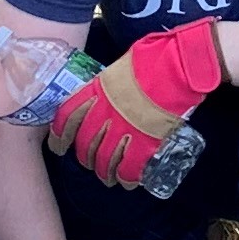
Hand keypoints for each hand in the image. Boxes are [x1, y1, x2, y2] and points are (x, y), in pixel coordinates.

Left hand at [45, 18, 224, 187]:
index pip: (67, 118)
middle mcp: (104, 112)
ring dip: (105, 172)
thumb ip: (111, 83)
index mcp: (96, 91)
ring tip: (108, 177)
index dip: (59, 137)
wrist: (179, 65)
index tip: (58, 147)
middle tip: (91, 162)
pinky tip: (127, 182)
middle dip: (86, 158)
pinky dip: (126, 178)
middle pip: (85, 144)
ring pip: (104, 160)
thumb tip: (110, 89)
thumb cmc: (154, 57)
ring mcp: (123, 129)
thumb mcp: (121, 67)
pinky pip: (129, 167)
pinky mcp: (145, 141)